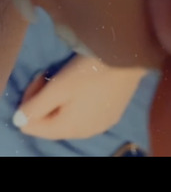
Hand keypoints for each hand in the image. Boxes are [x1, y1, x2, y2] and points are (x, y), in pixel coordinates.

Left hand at [13, 56, 145, 139]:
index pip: (32, 126)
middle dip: (44, 100)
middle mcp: (84, 133)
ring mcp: (100, 125)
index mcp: (67, 128)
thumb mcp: (59, 85)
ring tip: (68, 77)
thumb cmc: (92, 70)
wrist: (130, 58)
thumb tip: (19, 119)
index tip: (40, 77)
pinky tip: (86, 84)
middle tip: (49, 74)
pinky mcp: (113, 114)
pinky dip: (78, 101)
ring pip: (68, 117)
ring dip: (61, 100)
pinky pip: (85, 113)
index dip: (29, 102)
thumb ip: (36, 105)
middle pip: (51, 123)